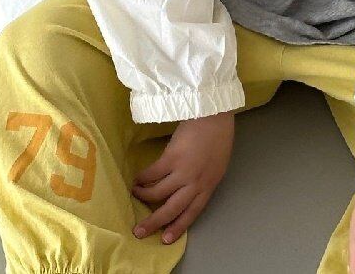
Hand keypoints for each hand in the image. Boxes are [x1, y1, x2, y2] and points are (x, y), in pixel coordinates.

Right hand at [131, 110, 234, 244]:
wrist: (213, 115)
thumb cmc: (218, 136)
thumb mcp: (216, 165)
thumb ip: (203, 179)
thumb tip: (188, 189)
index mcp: (208, 186)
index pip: (192, 213)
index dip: (178, 227)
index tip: (165, 239)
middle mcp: (195, 184)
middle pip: (172, 209)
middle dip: (154, 222)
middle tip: (139, 231)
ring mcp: (183, 172)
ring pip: (158, 193)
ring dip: (144, 196)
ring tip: (135, 194)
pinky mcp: (171, 158)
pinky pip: (152, 174)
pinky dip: (142, 178)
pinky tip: (136, 179)